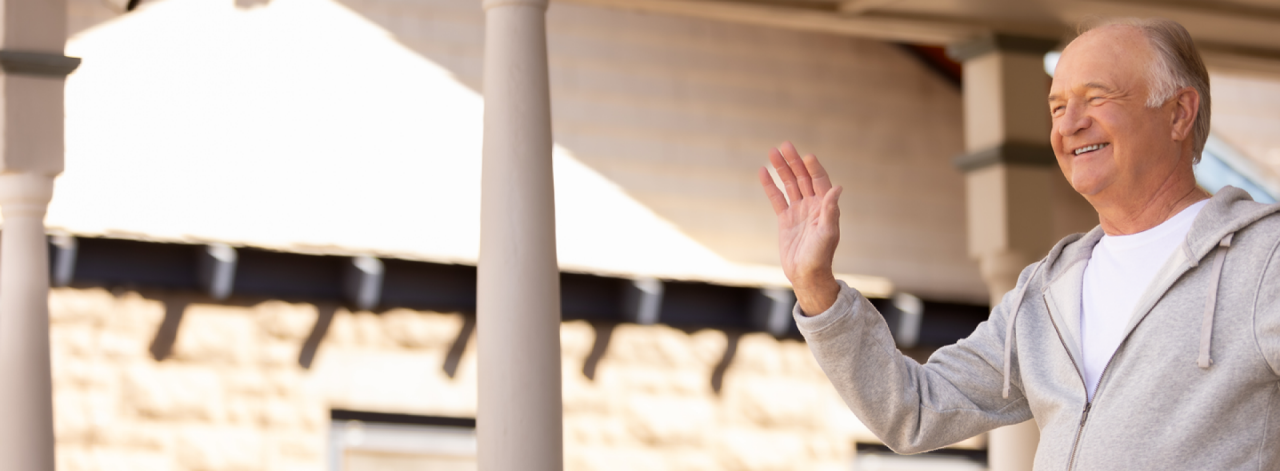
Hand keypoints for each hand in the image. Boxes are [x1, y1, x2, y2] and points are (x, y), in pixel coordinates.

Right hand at [758, 142, 841, 315]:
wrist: (806, 275)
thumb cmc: (820, 256)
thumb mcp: (827, 233)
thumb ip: (831, 210)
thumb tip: (838, 188)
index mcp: (826, 207)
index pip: (820, 181)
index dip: (813, 168)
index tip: (806, 156)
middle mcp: (813, 206)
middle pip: (803, 178)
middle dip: (794, 162)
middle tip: (785, 145)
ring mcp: (798, 212)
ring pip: (789, 185)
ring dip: (782, 169)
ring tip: (772, 152)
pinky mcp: (785, 220)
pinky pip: (777, 198)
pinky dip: (770, 185)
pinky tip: (763, 172)